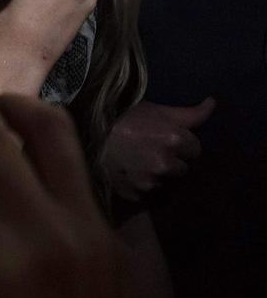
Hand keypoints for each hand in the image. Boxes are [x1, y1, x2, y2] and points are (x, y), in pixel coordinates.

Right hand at [101, 98, 215, 201]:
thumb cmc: (121, 116)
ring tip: (136, 161)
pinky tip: (128, 172)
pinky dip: (140, 185)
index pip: (195, 149)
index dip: (182, 143)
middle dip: (171, 160)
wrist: (84, 131)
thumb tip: (213, 103)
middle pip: (182, 168)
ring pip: (164, 182)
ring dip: (156, 174)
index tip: (164, 138)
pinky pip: (146, 193)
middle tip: (150, 149)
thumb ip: (189, 113)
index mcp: (174, 139)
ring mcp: (149, 181)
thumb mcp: (155, 109)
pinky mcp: (135, 194)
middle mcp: (165, 163)